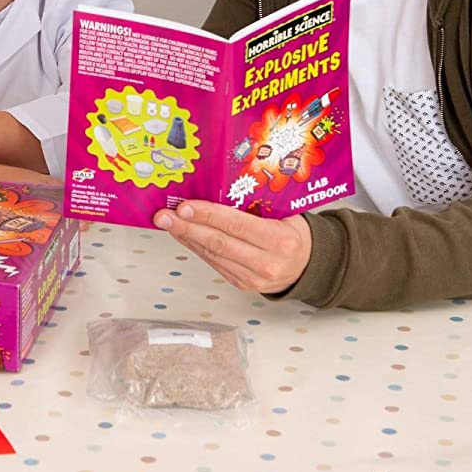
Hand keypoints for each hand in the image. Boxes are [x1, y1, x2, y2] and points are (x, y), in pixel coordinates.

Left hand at [153, 201, 311, 294]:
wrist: (307, 266)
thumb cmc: (293, 233)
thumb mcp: (284, 214)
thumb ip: (255, 205)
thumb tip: (215, 187)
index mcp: (280, 240)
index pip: (237, 225)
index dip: (208, 215)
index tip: (185, 205)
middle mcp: (266, 263)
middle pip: (219, 243)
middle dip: (187, 227)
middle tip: (164, 215)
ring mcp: (252, 277)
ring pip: (212, 254)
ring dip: (186, 236)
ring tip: (167, 222)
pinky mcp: (241, 284)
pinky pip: (213, 262)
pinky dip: (195, 247)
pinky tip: (183, 234)